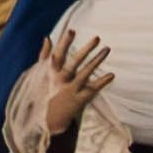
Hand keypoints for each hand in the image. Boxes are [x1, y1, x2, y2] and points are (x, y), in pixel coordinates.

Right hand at [11, 28, 109, 152]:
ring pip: (84, 74)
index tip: (72, 30)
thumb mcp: (40, 75)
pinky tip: (112, 74)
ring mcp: (70, 91)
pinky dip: (102, 82)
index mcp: (50, 73)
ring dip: (96, 61)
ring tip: (107, 48)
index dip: (64, 43)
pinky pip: (92, 90)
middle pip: (73, 63)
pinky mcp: (79, 101)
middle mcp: (59, 81)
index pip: (57, 55)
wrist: (46, 121)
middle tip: (97, 37)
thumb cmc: (44, 93)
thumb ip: (44, 56)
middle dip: (85, 50)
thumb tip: (47, 37)